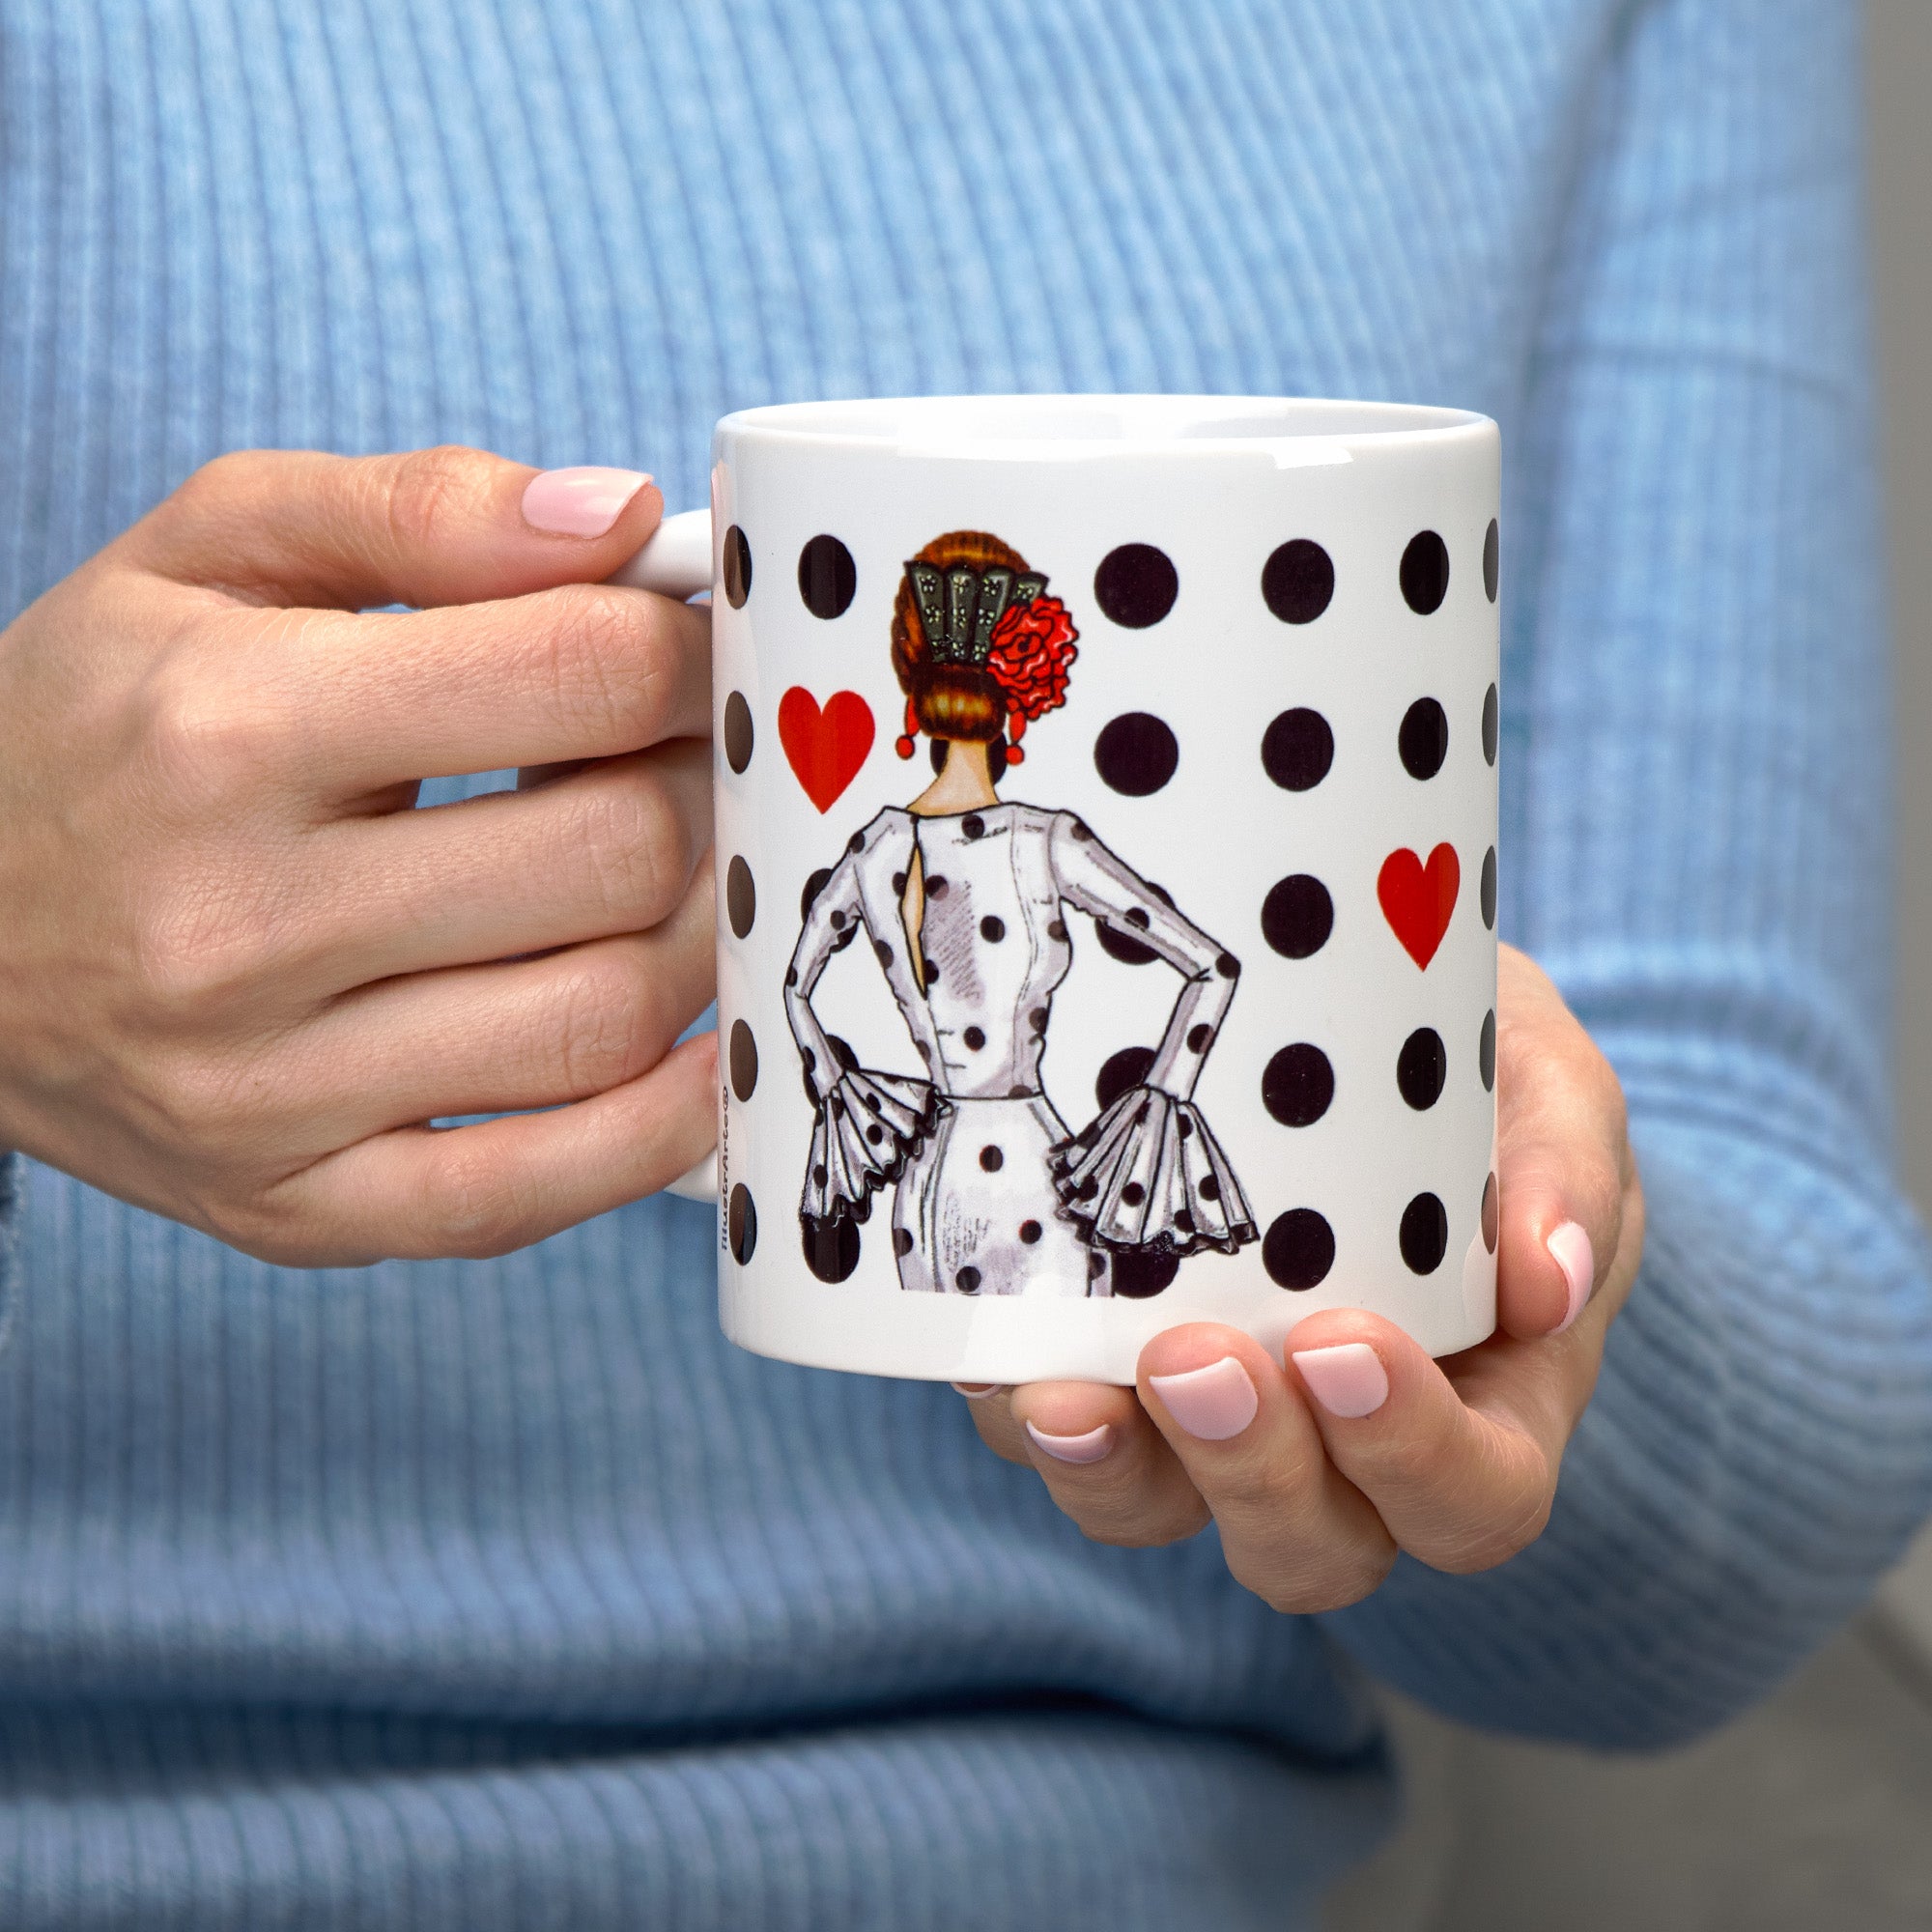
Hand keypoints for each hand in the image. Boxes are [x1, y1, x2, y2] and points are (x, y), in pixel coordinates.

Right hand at [0, 447, 717, 1264]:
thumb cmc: (97, 722)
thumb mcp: (209, 554)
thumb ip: (422, 511)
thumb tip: (628, 518)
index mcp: (234, 725)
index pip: (576, 676)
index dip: (681, 656)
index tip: (685, 656)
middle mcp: (242, 922)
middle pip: (616, 855)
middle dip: (701, 794)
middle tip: (696, 769)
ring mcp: (267, 1089)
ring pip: (602, 1022)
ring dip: (697, 942)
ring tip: (677, 882)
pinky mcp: (294, 1206)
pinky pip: (530, 1194)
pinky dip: (657, 1131)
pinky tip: (705, 1058)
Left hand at [960, 944, 1643, 1606]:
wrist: (1360, 1033)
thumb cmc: (1475, 1082)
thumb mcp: (1547, 1087)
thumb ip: (1565, 1165)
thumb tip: (1551, 1279)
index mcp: (1488, 1401)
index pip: (1476, 1495)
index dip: (1414, 1456)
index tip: (1347, 1343)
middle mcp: (1347, 1448)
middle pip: (1313, 1545)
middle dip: (1252, 1474)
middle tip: (1197, 1360)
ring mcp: (1216, 1424)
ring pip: (1163, 1514)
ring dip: (1114, 1468)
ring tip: (1066, 1386)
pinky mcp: (1109, 1372)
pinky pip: (1057, 1431)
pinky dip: (1017, 1401)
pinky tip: (991, 1339)